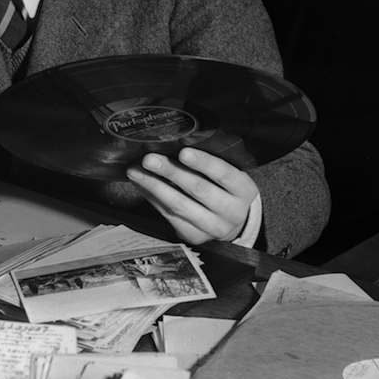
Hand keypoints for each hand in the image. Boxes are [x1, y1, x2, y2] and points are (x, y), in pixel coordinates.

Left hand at [125, 147, 257, 244]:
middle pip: (198, 190)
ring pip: (180, 206)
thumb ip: (208, 162)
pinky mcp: (195, 237)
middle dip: (171, 172)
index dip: (203, 163)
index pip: (224, 173)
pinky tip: (141, 185)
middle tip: (149, 159)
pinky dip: (152, 199)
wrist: (236, 222)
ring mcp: (213, 228)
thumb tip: (173, 142)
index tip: (183, 151)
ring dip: (154, 186)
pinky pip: (169, 216)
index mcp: (243, 189)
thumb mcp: (228, 175)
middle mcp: (231, 211)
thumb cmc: (226, 189)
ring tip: (135, 171)